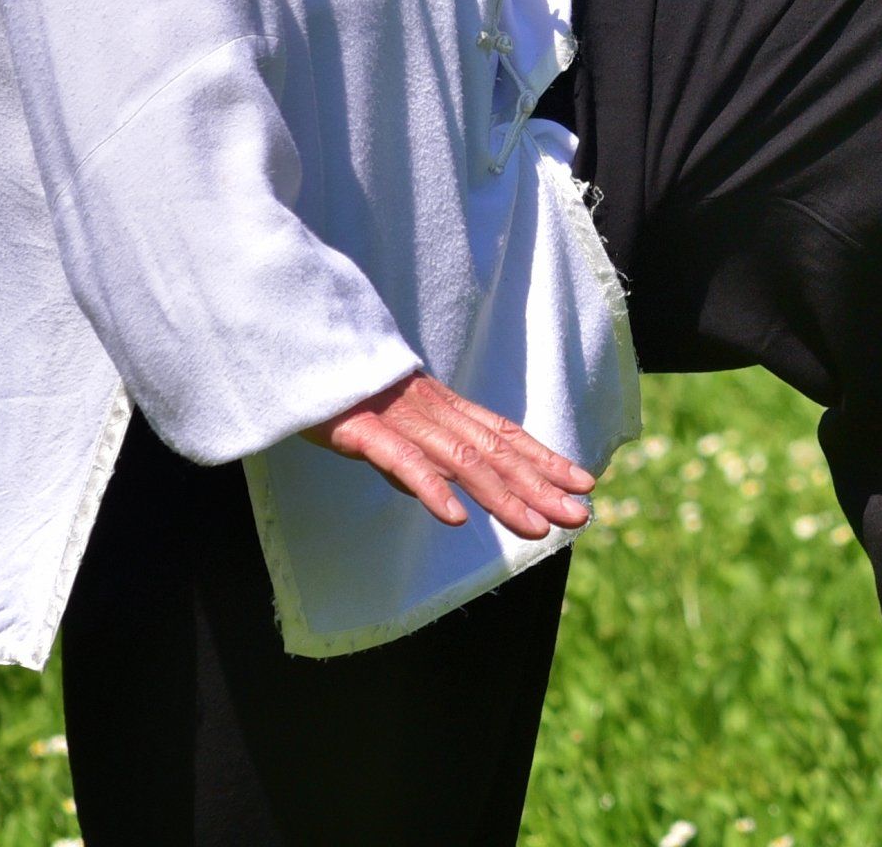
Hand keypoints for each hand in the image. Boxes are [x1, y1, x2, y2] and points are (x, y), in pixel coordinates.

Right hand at [302, 371, 597, 538]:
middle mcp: (432, 411)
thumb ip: (422, 464)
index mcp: (442, 409)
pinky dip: (431, 487)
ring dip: (503, 495)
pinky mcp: (363, 430)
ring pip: (462, 459)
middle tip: (582, 516)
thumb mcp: (391, 430)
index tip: (585, 482)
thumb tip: (449, 501)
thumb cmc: (344, 392)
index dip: (546, 459)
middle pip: (495, 451)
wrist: (297, 352)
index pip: (505, 435)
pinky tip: (456, 518)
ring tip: (538, 529)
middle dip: (541, 485)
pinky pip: (402, 461)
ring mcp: (400, 420)